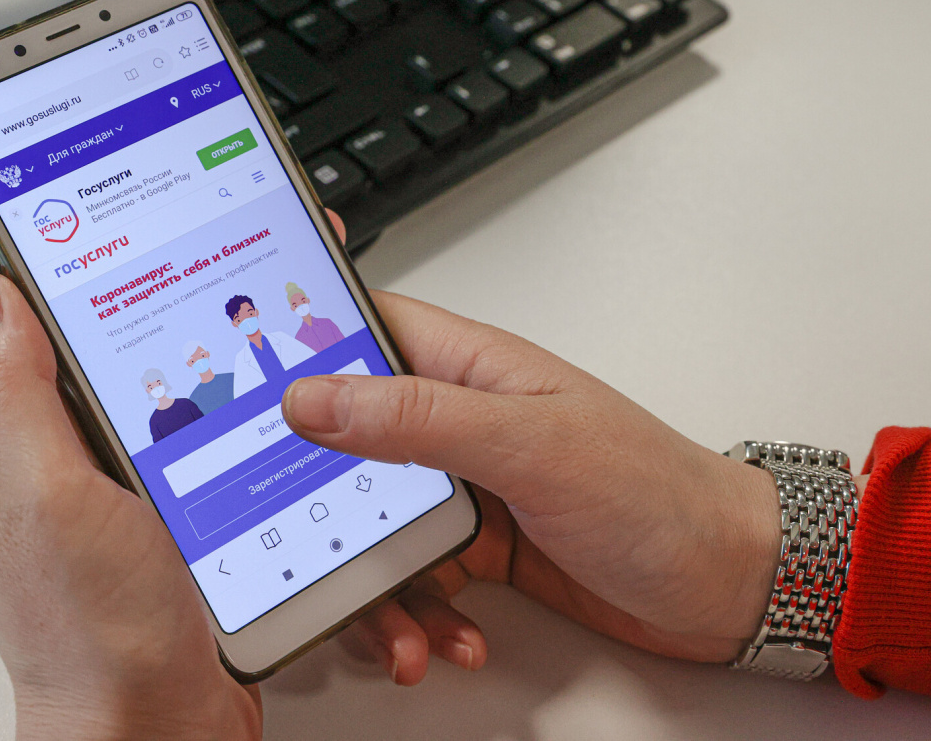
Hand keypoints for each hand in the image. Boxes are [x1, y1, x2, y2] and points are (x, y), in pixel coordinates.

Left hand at [0, 273, 260, 740]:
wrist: (155, 734)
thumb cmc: (91, 635)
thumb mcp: (46, 496)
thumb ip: (20, 398)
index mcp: (44, 455)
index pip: (70, 347)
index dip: (112, 293)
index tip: (164, 249)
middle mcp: (92, 481)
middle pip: (147, 380)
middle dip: (196, 340)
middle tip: (251, 300)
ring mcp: (148, 515)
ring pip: (199, 426)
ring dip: (239, 400)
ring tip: (287, 362)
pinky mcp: (198, 544)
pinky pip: (231, 478)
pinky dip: (260, 456)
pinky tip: (292, 442)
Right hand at [285, 292, 782, 684]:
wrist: (726, 580)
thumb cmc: (653, 490)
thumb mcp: (528, 444)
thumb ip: (417, 417)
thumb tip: (314, 395)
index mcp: (466, 366)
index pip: (360, 328)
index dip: (297, 339)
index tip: (236, 373)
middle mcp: (455, 420)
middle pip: (345, 441)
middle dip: (317, 497)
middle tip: (297, 536)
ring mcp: (463, 485)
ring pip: (371, 521)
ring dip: (373, 581)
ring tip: (401, 626)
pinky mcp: (477, 544)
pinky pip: (411, 573)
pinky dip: (417, 612)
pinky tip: (445, 634)